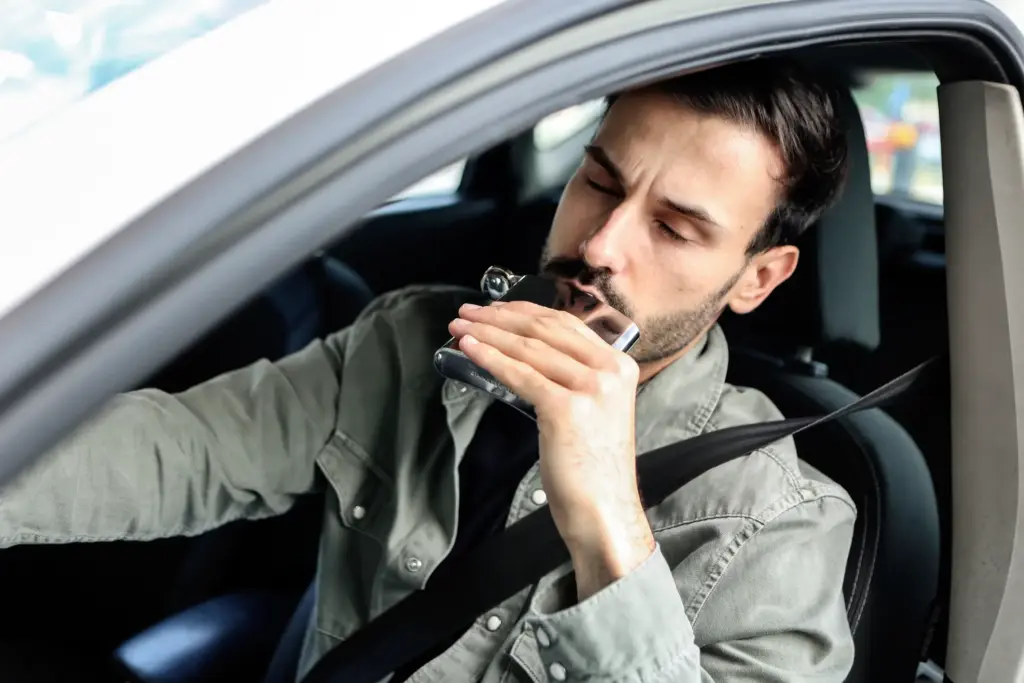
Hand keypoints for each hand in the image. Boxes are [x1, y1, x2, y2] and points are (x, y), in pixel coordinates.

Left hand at [449, 301, 654, 598]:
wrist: (604, 509)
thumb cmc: (592, 467)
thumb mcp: (593, 408)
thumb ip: (573, 376)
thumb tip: (526, 351)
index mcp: (619, 364)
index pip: (564, 324)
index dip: (523, 311)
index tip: (494, 308)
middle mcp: (609, 369)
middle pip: (544, 329)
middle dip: (498, 317)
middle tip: (466, 312)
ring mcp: (591, 387)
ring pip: (528, 348)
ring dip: (487, 333)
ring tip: (459, 328)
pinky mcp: (566, 407)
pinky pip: (519, 374)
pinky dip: (489, 358)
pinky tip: (468, 350)